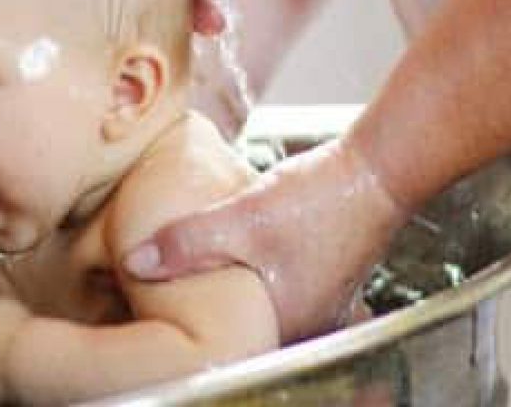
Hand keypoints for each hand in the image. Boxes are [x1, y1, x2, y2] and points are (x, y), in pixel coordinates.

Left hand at [124, 138, 407, 341]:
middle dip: (207, 307)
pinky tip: (231, 254)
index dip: (191, 326)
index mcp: (287, 320)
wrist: (375, 170)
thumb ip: (187, 243)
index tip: (159, 307)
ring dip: (229, 288)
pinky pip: (274, 285)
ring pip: (258, 303)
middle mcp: (306, 320)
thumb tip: (135, 263)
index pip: (226, 341)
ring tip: (193, 270)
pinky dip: (250, 273)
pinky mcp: (320, 276)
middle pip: (243, 325)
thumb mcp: (241, 219)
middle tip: (167, 289)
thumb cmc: (320, 200)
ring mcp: (318, 301)